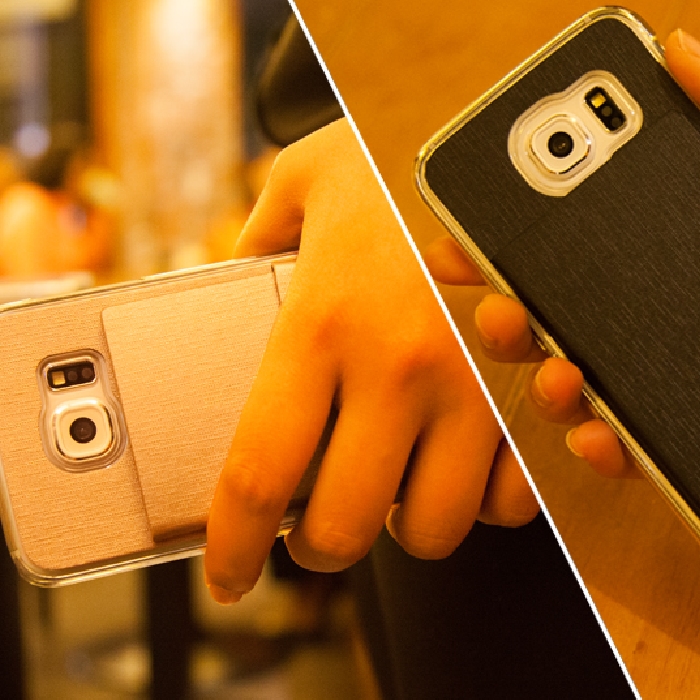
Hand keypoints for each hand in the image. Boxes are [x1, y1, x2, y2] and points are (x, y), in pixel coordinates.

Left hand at [205, 119, 538, 603]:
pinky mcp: (528, 395)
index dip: (234, 547)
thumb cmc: (397, 153)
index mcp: (324, 322)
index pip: (260, 476)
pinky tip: (451, 467)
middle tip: (310, 524)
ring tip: (385, 487)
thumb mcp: (303, 184)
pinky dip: (474, 501)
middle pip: (344, 527)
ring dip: (397, 525)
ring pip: (432, 527)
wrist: (501, 136)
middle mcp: (398, 367)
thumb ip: (252, 240)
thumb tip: (233, 277)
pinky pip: (507, 496)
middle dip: (317, 547)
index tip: (226, 575)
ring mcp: (473, 387)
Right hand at [423, 28, 699, 479]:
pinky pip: (617, 449)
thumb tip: (677, 45)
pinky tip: (603, 437)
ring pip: (567, 389)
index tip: (454, 245)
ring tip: (561, 373)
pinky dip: (598, 447)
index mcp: (655, 249)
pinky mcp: (672, 438)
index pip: (563, 245)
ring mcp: (654, 378)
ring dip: (544, 385)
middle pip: (547, 322)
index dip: (499, 247)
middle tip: (500, 307)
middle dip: (502, 320)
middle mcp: (645, 314)